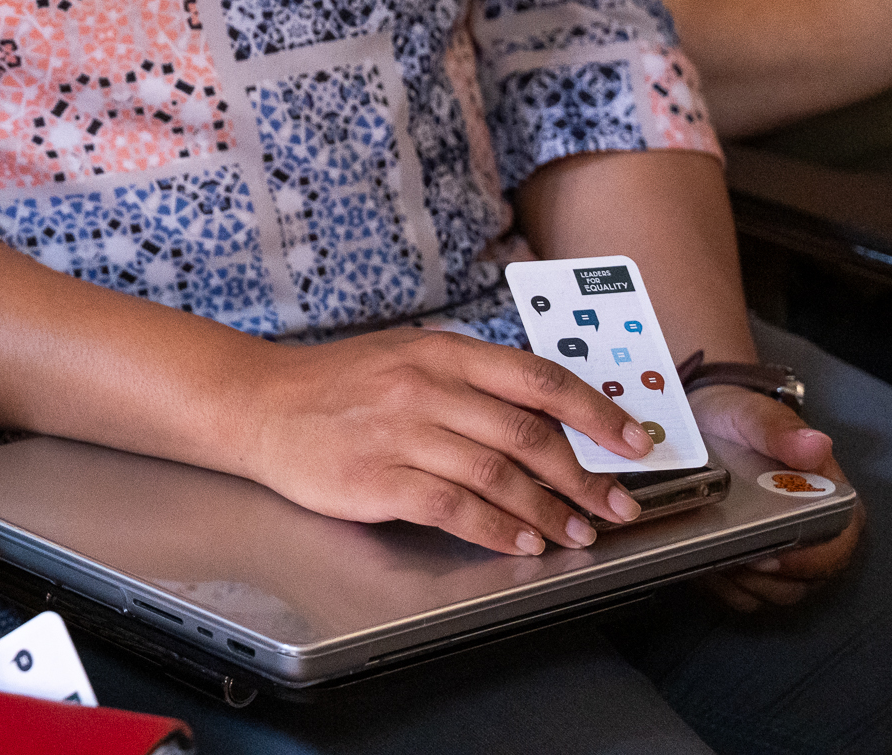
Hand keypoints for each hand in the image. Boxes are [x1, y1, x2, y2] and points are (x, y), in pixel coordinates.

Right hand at [237, 329, 652, 556]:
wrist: (256, 403)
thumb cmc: (335, 386)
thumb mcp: (405, 357)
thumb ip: (470, 380)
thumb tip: (549, 414)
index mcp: (441, 351)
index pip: (538, 378)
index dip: (597, 412)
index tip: (635, 441)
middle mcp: (425, 386)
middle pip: (529, 432)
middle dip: (585, 476)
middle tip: (616, 504)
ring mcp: (399, 431)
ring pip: (498, 473)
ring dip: (548, 509)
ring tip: (575, 531)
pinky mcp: (376, 476)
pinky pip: (453, 506)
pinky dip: (495, 528)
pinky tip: (519, 540)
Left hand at [691, 385, 861, 609]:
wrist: (701, 425)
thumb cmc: (736, 420)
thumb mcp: (751, 416)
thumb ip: (779, 430)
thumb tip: (815, 445)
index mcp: (829, 501)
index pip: (836, 547)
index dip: (808, 560)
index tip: (770, 555)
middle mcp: (814, 535)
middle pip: (802, 580)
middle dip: (765, 576)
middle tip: (726, 553)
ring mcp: (782, 553)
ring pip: (772, 593)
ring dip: (741, 582)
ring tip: (708, 554)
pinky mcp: (750, 565)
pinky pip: (743, 595)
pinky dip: (723, 586)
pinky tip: (700, 562)